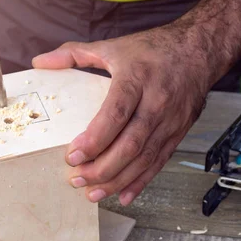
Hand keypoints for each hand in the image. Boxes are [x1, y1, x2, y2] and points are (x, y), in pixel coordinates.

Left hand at [32, 27, 211, 205]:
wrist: (199, 52)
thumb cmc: (154, 50)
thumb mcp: (113, 46)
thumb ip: (74, 54)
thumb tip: (41, 63)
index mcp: (137, 79)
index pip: (116, 113)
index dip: (95, 139)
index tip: (73, 155)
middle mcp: (156, 103)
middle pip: (130, 144)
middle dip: (102, 168)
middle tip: (77, 179)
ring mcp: (169, 122)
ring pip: (143, 159)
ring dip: (117, 180)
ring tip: (93, 193)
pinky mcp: (177, 134)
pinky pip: (158, 163)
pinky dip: (140, 182)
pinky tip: (123, 195)